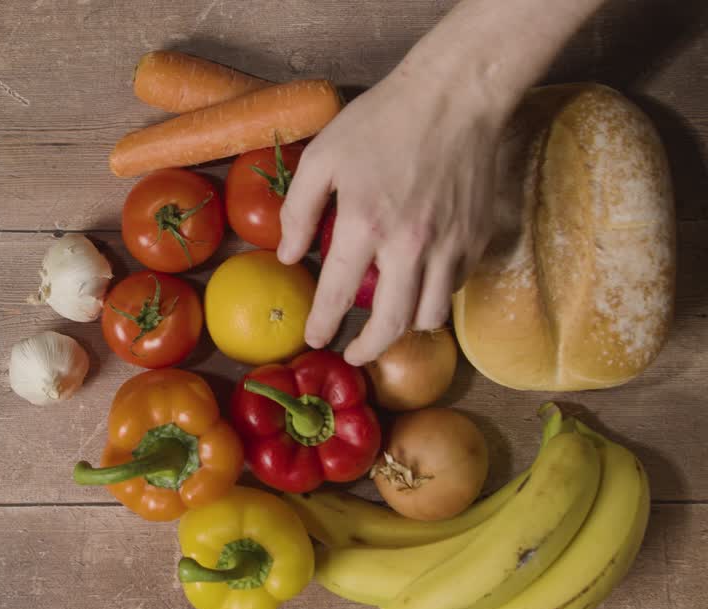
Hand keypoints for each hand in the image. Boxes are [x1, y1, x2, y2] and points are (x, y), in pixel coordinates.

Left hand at [277, 67, 504, 365]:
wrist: (455, 96)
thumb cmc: (381, 121)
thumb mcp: (323, 157)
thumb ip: (299, 210)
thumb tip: (289, 256)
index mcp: (365, 225)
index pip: (339, 295)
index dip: (323, 325)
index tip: (314, 339)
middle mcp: (409, 246)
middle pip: (392, 324)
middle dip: (368, 349)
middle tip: (353, 354)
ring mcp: (449, 244)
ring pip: (430, 315)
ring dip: (406, 328)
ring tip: (388, 323)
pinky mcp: (476, 238)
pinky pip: (455, 287)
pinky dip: (435, 295)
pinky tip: (418, 284)